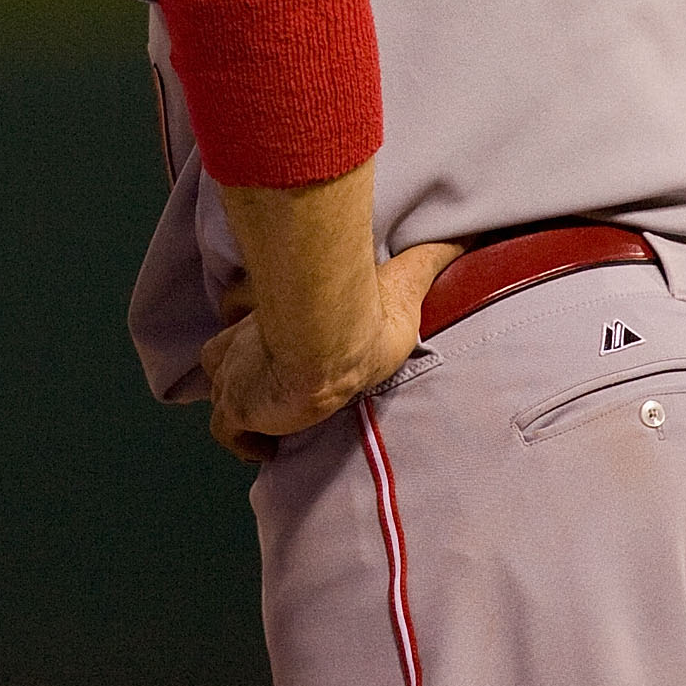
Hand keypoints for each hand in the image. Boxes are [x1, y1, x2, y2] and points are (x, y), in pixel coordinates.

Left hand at [198, 240, 461, 462]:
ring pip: (222, 396)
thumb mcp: (398, 283)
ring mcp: (235, 378)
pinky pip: (227, 433)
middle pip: (224, 361)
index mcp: (272, 317)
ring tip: (272, 423)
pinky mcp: (237, 408)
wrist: (331, 342)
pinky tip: (267, 447)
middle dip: (242, 375)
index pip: (244, 327)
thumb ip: (424, 260)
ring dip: (244, 409)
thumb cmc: (359, 316)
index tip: (274, 355)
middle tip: (272, 392)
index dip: (253, 344)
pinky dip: (244, 442)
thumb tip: (463, 238)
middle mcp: (244, 345)